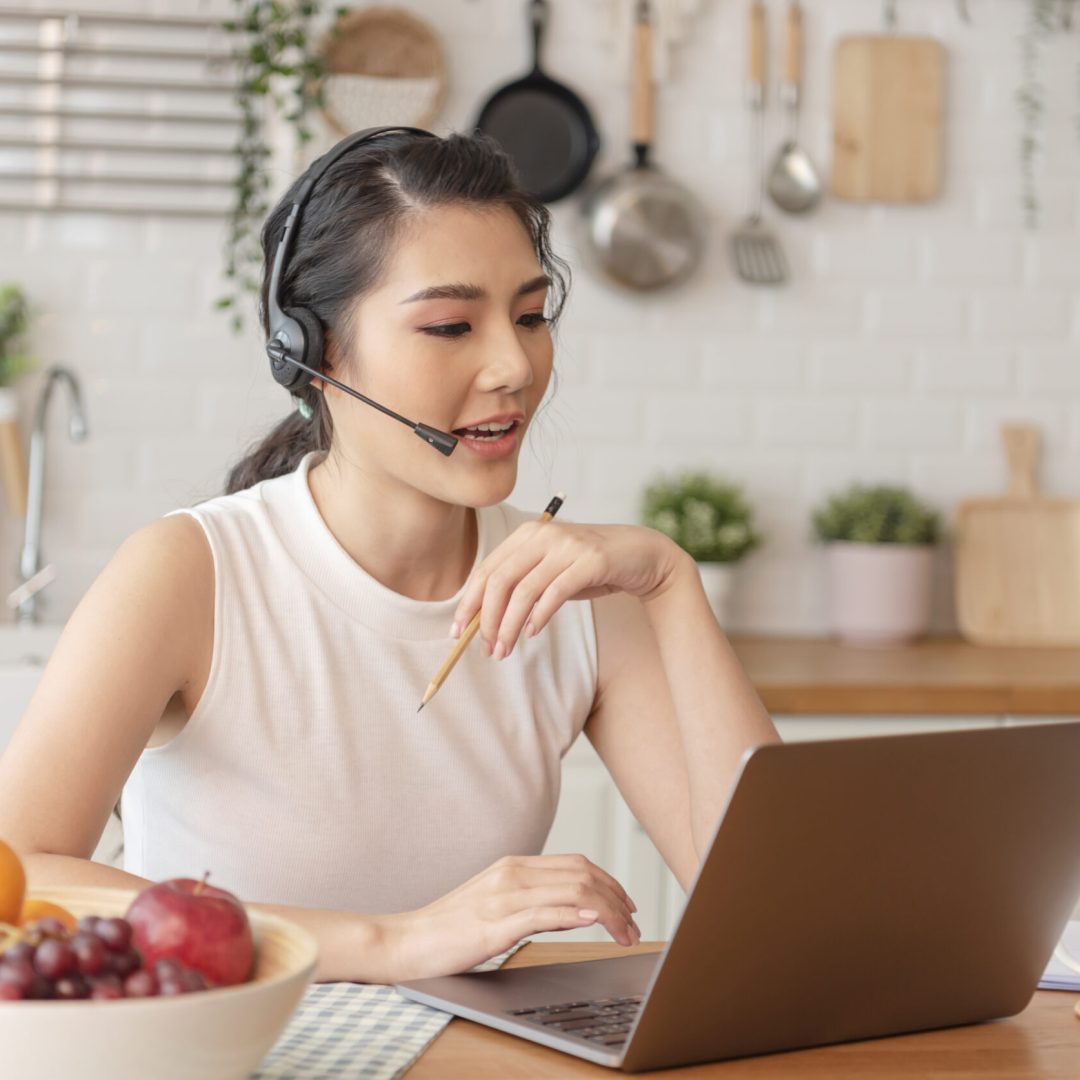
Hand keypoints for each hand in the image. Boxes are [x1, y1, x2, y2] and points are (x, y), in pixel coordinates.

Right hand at [384, 853, 640, 980]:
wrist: (405, 940)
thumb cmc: (449, 929)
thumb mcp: (496, 905)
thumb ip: (534, 901)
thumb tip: (576, 909)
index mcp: (513, 866)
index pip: (576, 864)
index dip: (609, 882)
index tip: (627, 905)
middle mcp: (512, 873)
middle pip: (581, 874)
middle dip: (616, 897)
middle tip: (634, 924)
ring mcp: (503, 896)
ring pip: (571, 891)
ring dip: (607, 912)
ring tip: (625, 932)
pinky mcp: (495, 923)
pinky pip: (544, 914)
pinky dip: (574, 915)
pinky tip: (593, 922)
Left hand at [451, 521, 687, 659]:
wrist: (640, 556)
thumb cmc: (589, 568)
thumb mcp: (550, 574)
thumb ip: (521, 589)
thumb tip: (484, 622)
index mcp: (527, 534)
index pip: (486, 570)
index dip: (469, 603)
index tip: (457, 632)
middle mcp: (543, 534)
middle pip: (499, 580)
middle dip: (486, 619)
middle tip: (485, 648)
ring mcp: (567, 546)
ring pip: (524, 591)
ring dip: (509, 626)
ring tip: (504, 650)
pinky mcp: (590, 560)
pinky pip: (554, 593)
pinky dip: (539, 617)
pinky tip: (532, 633)